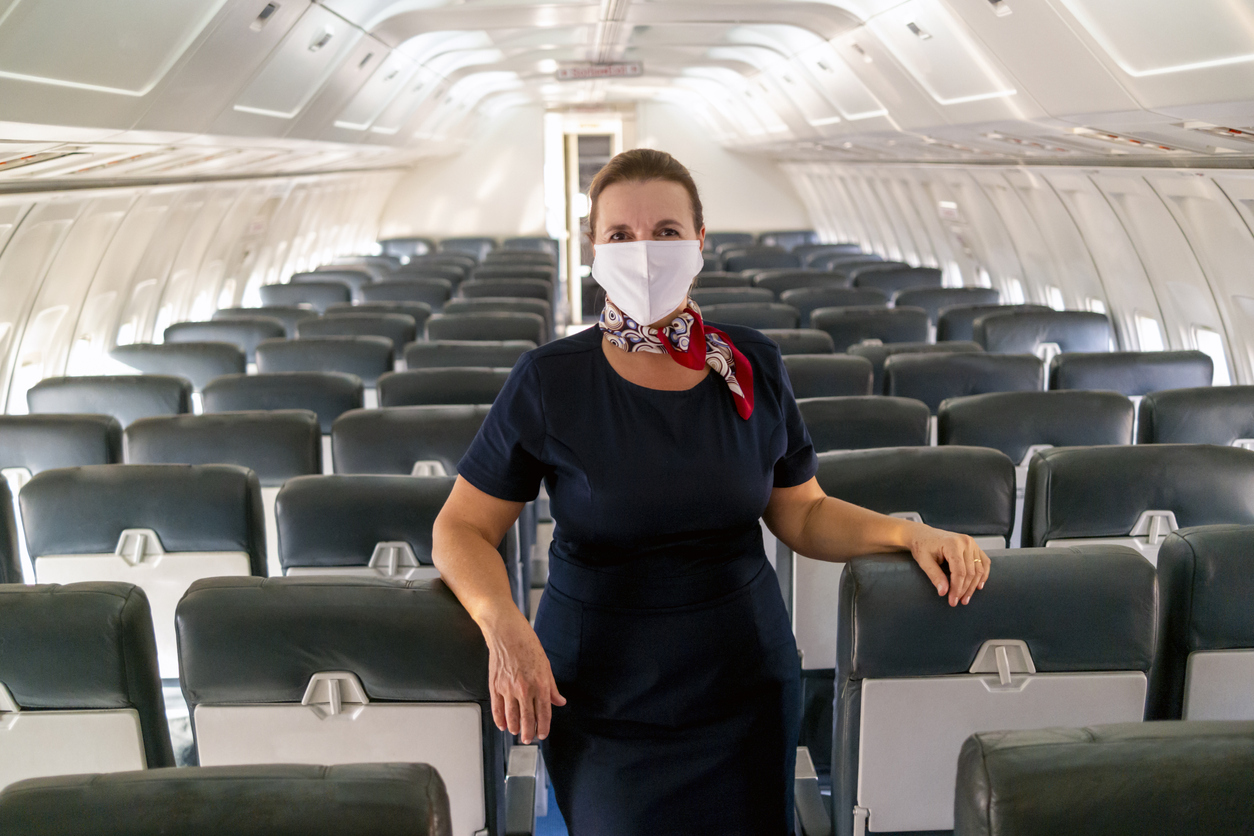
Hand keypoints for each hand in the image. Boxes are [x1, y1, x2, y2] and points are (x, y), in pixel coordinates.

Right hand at [482, 608, 566, 743]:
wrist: (507, 633)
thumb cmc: (527, 645)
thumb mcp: (546, 665)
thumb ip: (552, 687)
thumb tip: (559, 701)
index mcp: (540, 684)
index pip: (544, 713)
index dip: (543, 727)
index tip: (542, 734)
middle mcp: (524, 689)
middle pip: (527, 719)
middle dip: (528, 733)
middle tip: (528, 739)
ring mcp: (508, 689)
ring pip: (511, 717)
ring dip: (514, 728)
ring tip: (516, 733)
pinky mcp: (495, 686)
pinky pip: (497, 709)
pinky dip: (500, 720)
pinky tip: (503, 725)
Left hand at [905, 523, 989, 606]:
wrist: (923, 534)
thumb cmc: (922, 546)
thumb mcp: (924, 561)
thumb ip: (935, 576)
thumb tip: (944, 592)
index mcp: (953, 544)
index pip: (959, 571)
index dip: (957, 588)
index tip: (952, 601)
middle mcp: (966, 542)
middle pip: (970, 572)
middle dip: (964, 589)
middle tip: (958, 602)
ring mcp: (972, 543)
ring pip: (979, 569)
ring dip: (973, 586)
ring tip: (966, 598)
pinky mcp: (975, 546)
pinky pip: (984, 562)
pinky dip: (983, 575)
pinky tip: (978, 586)